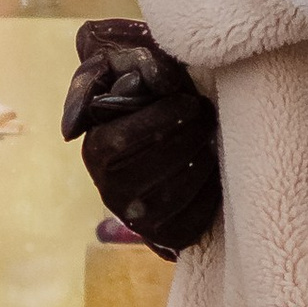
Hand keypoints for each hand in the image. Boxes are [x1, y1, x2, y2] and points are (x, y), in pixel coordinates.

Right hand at [62, 19, 222, 257]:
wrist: (165, 141)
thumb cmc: (144, 98)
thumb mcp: (122, 73)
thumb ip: (116, 71)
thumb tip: (109, 101)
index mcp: (96, 151)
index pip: (121, 140)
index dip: (161, 119)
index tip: (189, 101)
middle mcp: (111, 191)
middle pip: (154, 166)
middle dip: (189, 136)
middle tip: (207, 115)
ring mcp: (139, 218)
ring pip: (176, 193)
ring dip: (203, 160)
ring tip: (211, 138)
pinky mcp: (169, 235)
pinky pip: (196, 218)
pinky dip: (211, 191)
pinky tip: (212, 168)